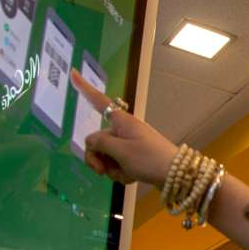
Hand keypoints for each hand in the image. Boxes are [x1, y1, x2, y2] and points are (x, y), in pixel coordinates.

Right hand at [70, 68, 177, 186]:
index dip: (84, 89)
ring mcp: (129, 143)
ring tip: (125, 174)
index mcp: (121, 121)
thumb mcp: (120, 151)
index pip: (98, 101)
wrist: (176, 175)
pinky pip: (118, 165)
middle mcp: (124, 129)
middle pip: (97, 141)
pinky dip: (122, 173)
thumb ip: (100, 144)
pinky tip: (132, 177)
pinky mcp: (135, 157)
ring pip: (107, 156)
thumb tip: (90, 141)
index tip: (72, 72)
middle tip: (102, 172)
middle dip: (97, 159)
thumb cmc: (148, 158)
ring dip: (112, 169)